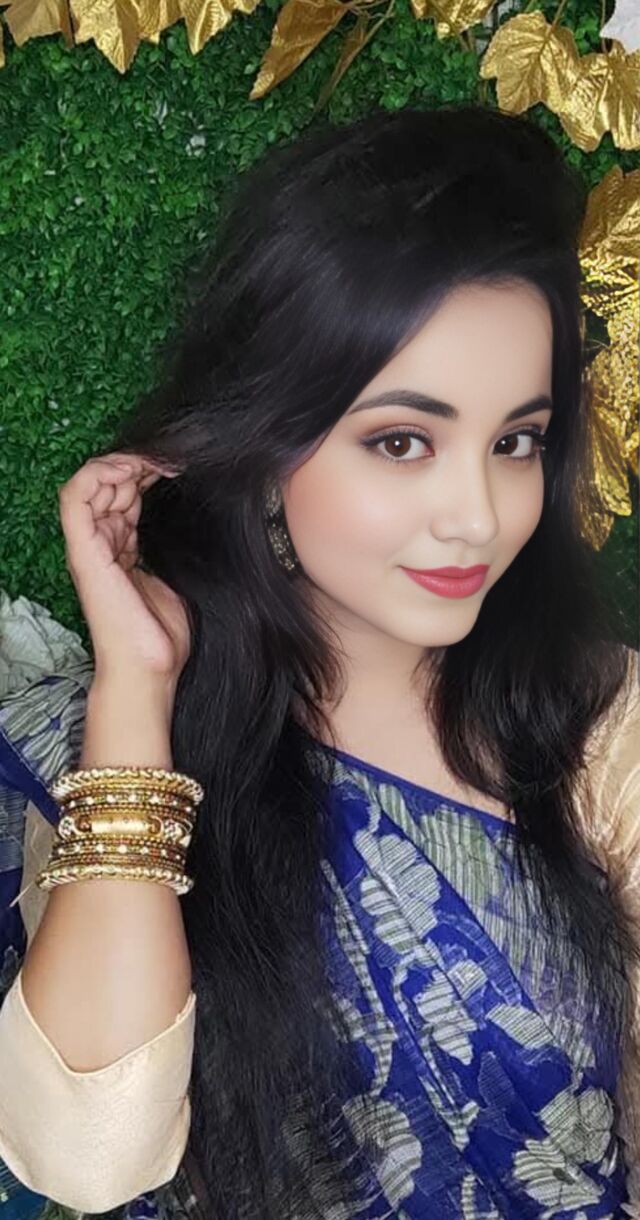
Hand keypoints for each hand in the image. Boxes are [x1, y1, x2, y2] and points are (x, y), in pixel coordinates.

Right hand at [58, 451, 190, 684]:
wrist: (150, 667)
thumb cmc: (163, 633)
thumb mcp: (176, 575)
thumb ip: (172, 546)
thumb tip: (194, 518)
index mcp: (121, 549)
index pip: (125, 496)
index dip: (147, 474)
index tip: (179, 467)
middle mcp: (101, 544)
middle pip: (108, 485)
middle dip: (138, 464)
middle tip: (172, 460)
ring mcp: (89, 547)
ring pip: (90, 483)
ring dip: (121, 463)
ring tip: (154, 461)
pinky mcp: (84, 552)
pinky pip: (75, 499)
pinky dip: (98, 475)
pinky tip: (130, 471)